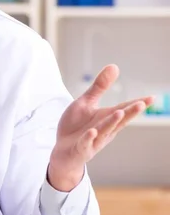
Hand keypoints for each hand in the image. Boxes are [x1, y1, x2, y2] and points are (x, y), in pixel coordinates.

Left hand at [48, 64, 153, 191]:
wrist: (62, 149)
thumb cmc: (77, 125)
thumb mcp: (86, 102)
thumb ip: (99, 87)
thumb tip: (114, 66)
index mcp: (107, 117)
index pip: (124, 109)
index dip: (136, 104)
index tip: (152, 97)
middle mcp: (105, 129)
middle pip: (118, 120)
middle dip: (129, 112)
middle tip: (141, 104)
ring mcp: (94, 139)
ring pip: (104, 130)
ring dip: (111, 122)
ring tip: (119, 113)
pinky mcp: (81, 147)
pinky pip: (85, 143)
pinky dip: (89, 138)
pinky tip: (92, 131)